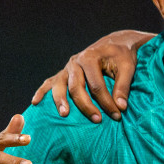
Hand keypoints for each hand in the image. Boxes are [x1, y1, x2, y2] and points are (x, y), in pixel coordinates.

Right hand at [31, 30, 149, 121]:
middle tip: (97, 120)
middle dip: (86, 105)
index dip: (107, 102)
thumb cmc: (122, 56)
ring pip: (60, 85)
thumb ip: (123, 86)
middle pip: (76, 87)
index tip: (117, 115)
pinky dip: (42, 91)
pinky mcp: (64, 73)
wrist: (114, 43)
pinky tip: (35, 102)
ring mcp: (67, 68)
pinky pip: (50, 82)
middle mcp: (75, 62)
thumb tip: (121, 107)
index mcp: (90, 58)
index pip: (97, 86)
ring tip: (64, 114)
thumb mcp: (128, 67)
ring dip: (60, 100)